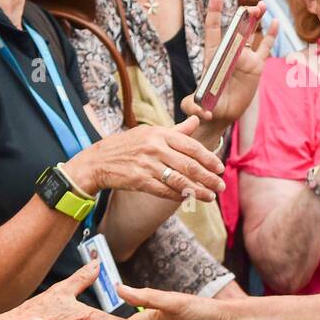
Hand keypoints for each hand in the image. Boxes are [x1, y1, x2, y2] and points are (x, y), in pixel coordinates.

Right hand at [68, 116, 225, 201]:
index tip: (220, 168)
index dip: (208, 158)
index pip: (191, 146)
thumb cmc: (127, 145)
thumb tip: (197, 120)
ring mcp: (147, 165)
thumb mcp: (150, 132)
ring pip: (179, 180)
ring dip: (198, 190)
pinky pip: (164, 190)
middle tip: (220, 186)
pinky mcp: (140, 181)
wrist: (99, 161)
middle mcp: (155, 148)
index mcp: (160, 134)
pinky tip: (188, 199)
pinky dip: (178, 195)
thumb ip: (176, 130)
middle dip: (208, 177)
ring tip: (210, 196)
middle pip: (189, 165)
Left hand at [180, 0, 277, 130]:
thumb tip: (202, 113)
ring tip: (262, 5)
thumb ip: (194, 107)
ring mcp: (244, 58)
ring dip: (256, 18)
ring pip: (251, 33)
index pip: (214, 28)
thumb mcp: (194, 106)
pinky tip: (277, 22)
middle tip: (251, 6)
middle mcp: (229, 53)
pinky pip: (265, 48)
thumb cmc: (204, 106)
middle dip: (243, 14)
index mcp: (213, 55)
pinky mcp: (256, 66)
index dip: (215, 11)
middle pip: (236, 27)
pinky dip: (271, 35)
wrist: (220, 114)